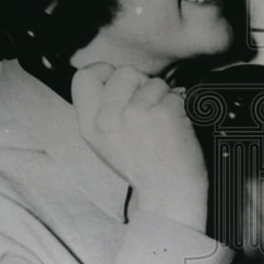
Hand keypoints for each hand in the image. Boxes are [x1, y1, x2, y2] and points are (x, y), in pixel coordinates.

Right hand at [72, 64, 207, 230]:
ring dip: (162, 97)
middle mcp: (107, 118)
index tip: (121, 85)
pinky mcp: (163, 113)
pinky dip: (179, 107)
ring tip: (161, 123)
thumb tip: (111, 74)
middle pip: (124, 71)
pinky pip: (175, 94)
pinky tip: (174, 128)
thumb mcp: (104, 141)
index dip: (105, 72)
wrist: (166, 192)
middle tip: (147, 108)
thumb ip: (102, 109)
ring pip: (153, 81)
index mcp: (89, 125)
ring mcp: (135, 114)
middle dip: (140, 83)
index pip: (84, 76)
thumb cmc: (140, 164)